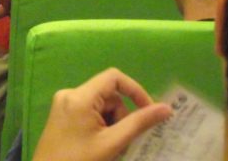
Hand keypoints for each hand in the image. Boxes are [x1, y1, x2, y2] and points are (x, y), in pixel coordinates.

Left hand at [32, 68, 172, 160]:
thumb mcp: (112, 143)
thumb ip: (139, 124)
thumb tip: (166, 108)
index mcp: (80, 97)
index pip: (114, 78)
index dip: (135, 91)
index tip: (149, 112)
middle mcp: (70, 94)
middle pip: (108, 95)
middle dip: (122, 117)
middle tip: (125, 142)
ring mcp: (64, 105)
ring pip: (100, 106)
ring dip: (113, 124)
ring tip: (111, 149)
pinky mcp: (62, 116)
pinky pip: (90, 113)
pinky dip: (102, 127)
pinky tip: (101, 147)